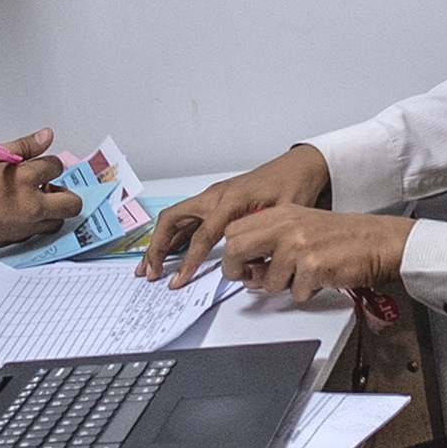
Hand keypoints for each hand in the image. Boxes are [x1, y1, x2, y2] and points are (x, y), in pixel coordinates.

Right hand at [0, 127, 76, 251]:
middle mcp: (29, 206)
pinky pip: (36, 233)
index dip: (49, 162)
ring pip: (57, 222)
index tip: (41, 163)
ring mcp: (23, 227)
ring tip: (36, 199)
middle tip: (51, 185)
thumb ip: (21, 146)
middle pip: (71, 203)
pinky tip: (20, 213)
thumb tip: (45, 137)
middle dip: (67, 192)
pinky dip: (35, 223)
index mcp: (23, 180)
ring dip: (53, 210)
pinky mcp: (13, 241)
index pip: (56, 167)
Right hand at [141, 144, 332, 284]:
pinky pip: (188, 221)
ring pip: (175, 220)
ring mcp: (212, 198)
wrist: (297, 167)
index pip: (201, 235)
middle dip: (156, 247)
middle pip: (172, 220)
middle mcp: (215, 196)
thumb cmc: (292, 186)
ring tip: (150, 267)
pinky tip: (170, 255)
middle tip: (149, 272)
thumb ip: (263, 238)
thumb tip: (247, 262)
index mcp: (230, 200)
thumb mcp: (283, 215)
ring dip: (161, 243)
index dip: (188, 261)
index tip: (179, 280)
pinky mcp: (215, 203)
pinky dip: (175, 238)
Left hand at [210, 206, 410, 302]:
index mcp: (282, 213)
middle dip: (237, 270)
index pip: (235, 229)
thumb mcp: (303, 229)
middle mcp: (286, 225)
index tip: (238, 263)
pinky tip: (321, 278)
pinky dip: (308, 292)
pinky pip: (295, 293)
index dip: (231, 251)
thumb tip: (250, 272)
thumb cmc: (347, 237)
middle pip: (236, 248)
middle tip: (250, 279)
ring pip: (267, 280)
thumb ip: (272, 245)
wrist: (381, 241)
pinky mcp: (312, 265)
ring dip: (284, 286)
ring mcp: (298, 245)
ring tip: (305, 275)